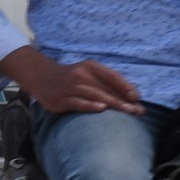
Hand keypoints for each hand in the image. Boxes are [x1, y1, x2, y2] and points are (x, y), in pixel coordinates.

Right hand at [1, 48, 141, 114]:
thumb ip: (106, 82)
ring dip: (113, 104)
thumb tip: (132, 97)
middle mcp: (80, 75)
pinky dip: (89, 105)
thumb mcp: (88, 72)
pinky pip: (78, 102)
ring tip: (127, 112)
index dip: (125, 87)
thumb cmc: (72, 77)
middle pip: (106, 89)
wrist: (41, 76)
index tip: (137, 98)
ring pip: (95, 95)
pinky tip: (101, 108)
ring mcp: (69, 87)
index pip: (112, 76)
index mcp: (90, 67)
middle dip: (124, 100)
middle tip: (138, 111)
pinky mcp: (60, 99)